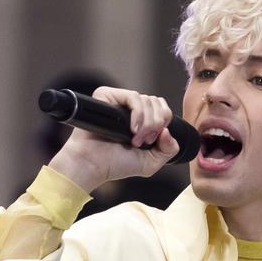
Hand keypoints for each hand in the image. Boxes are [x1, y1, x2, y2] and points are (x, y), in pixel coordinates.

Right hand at [49, 87, 178, 191]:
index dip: (164, 122)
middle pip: (157, 103)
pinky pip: (133, 97)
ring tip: (134, 140)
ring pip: (147, 100)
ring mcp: (119, 101)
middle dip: (156, 125)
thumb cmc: (115, 164)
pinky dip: (138, 114)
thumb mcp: (150, 163)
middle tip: (142, 142)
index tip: (153, 141)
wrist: (92, 165)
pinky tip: (132, 129)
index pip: (162, 109)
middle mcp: (131, 109)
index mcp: (141, 120)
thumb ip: (168, 150)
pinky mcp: (107, 96)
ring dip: (147, 123)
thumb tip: (169, 131)